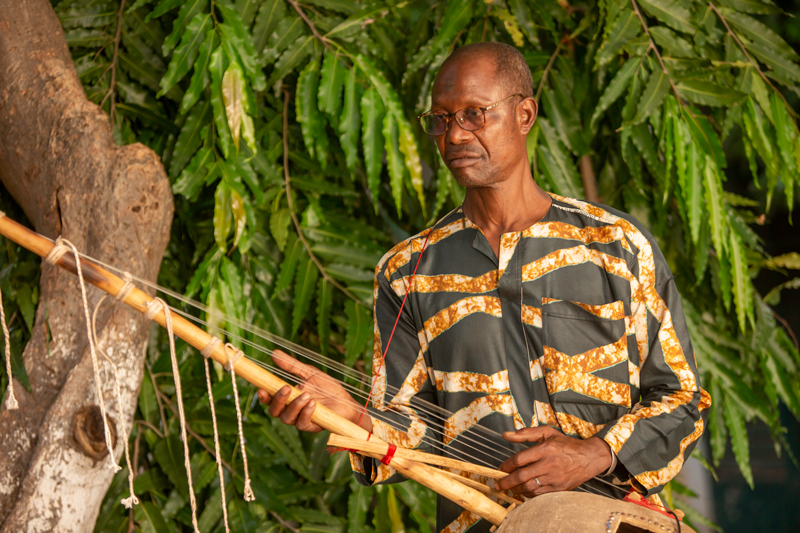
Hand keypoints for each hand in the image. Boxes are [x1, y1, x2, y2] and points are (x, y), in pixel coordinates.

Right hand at [257, 350, 372, 432]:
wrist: (347, 401)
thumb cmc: (327, 387)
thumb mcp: (309, 373)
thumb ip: (291, 366)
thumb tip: (274, 353)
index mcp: (288, 398)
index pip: (270, 399)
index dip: (263, 396)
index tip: (261, 388)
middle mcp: (291, 410)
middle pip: (274, 411)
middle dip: (277, 400)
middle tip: (287, 387)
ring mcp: (300, 419)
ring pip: (286, 418)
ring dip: (294, 406)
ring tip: (306, 394)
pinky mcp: (312, 426)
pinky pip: (302, 424)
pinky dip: (306, 413)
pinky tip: (313, 403)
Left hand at [496, 426, 611, 497]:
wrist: (589, 457)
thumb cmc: (566, 444)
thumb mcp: (547, 432)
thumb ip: (526, 433)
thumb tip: (506, 435)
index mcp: (545, 449)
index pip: (520, 459)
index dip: (506, 465)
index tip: (501, 468)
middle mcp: (549, 464)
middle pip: (522, 476)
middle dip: (506, 482)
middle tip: (498, 484)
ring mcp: (554, 478)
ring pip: (529, 487)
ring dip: (516, 489)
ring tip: (509, 488)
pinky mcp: (559, 488)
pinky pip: (539, 494)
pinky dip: (528, 494)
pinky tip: (523, 491)